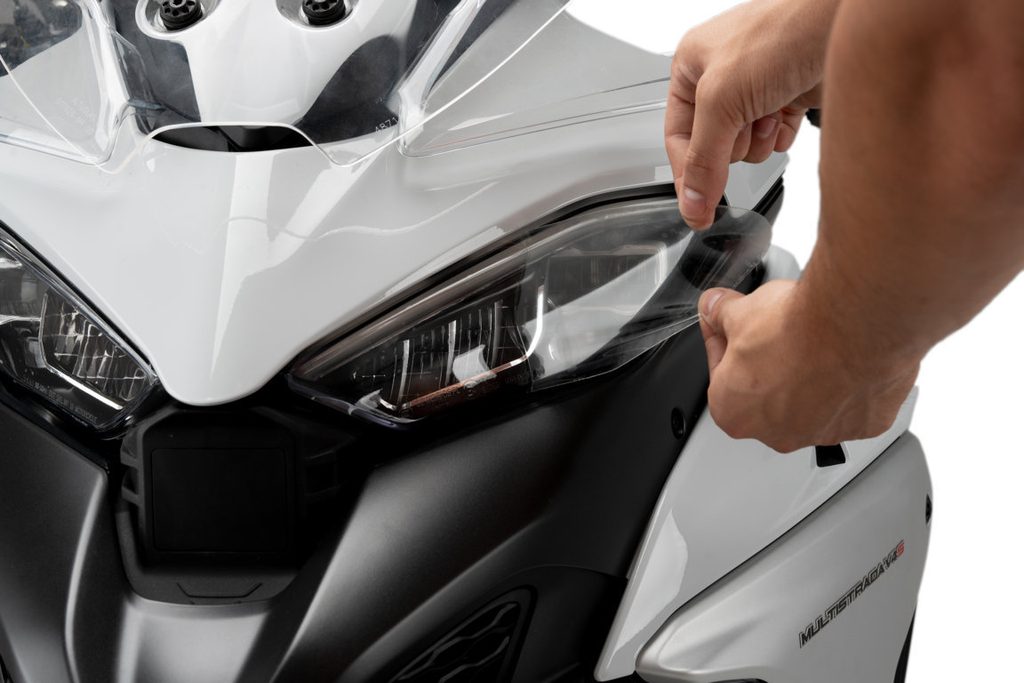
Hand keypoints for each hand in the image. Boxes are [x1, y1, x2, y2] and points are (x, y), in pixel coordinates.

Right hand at [667, 0, 835, 227]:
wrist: (842, 20)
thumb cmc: (783, 31)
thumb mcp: (721, 99)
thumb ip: (703, 158)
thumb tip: (693, 202)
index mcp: (692, 66)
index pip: (677, 137)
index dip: (688, 174)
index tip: (698, 209)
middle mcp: (723, 78)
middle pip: (713, 146)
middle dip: (733, 141)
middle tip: (745, 120)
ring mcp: (758, 89)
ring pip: (746, 147)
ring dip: (760, 138)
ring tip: (770, 108)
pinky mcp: (789, 98)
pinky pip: (776, 139)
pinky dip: (782, 134)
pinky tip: (788, 111)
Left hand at [698, 281, 919, 451]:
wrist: (853, 324)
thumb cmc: (795, 329)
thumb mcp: (739, 311)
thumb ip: (719, 312)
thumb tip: (714, 307)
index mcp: (733, 412)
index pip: (722, 377)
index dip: (727, 345)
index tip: (734, 330)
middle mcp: (775, 433)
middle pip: (766, 395)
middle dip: (768, 364)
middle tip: (776, 333)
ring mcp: (821, 432)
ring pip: (810, 401)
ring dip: (809, 375)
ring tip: (814, 340)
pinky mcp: (862, 424)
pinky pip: (851, 403)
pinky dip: (848, 380)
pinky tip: (844, 355)